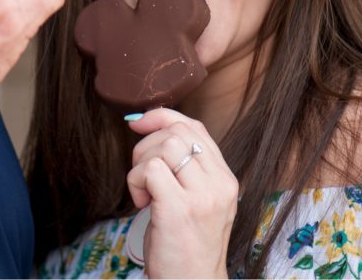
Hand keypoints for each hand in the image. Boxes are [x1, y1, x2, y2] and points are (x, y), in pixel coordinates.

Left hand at [126, 109, 237, 277]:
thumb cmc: (186, 244)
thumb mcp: (196, 200)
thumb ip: (185, 168)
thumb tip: (147, 123)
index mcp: (225, 179)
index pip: (196, 127)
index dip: (163, 117)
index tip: (139, 123)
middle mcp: (219, 185)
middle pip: (177, 132)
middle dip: (147, 144)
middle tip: (142, 175)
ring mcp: (202, 197)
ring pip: (164, 146)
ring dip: (140, 163)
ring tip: (144, 191)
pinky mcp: (179, 209)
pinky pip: (150, 169)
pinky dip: (136, 180)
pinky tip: (142, 202)